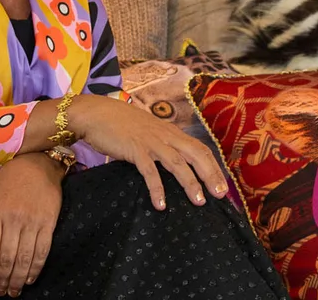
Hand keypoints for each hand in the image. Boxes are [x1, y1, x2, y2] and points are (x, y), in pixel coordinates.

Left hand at [0, 153, 62, 295]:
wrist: (35, 165)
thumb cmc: (6, 184)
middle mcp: (12, 218)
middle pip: (7, 258)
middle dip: (3, 280)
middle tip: (1, 292)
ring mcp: (31, 221)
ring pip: (24, 258)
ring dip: (18, 279)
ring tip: (13, 291)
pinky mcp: (48, 222)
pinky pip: (42, 251)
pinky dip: (35, 269)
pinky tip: (29, 278)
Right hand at [74, 94, 227, 210]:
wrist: (95, 113)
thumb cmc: (119, 123)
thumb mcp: (146, 130)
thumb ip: (160, 142)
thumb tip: (172, 161)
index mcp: (169, 131)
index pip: (199, 147)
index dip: (213, 166)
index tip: (222, 184)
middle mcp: (164, 135)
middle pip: (195, 154)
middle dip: (210, 175)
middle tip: (220, 195)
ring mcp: (150, 141)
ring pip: (177, 163)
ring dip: (190, 183)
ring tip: (198, 202)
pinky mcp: (134, 149)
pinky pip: (150, 171)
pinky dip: (157, 188)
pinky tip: (161, 204)